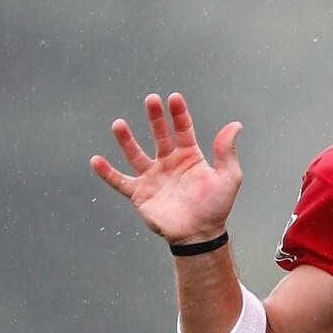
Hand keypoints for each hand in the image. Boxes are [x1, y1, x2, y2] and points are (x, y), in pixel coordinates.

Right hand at [90, 93, 242, 244]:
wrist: (200, 234)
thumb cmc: (216, 206)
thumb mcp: (228, 177)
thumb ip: (227, 151)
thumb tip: (235, 124)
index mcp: (190, 157)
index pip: (183, 129)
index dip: (179, 114)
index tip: (174, 98)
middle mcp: (169, 163)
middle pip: (159, 134)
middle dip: (155, 117)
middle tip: (151, 99)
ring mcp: (153, 177)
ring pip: (135, 154)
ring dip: (126, 140)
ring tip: (118, 124)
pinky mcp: (140, 193)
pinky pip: (120, 181)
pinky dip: (107, 172)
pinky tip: (96, 161)